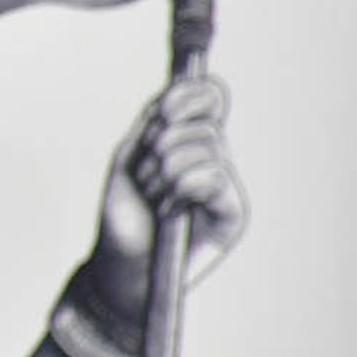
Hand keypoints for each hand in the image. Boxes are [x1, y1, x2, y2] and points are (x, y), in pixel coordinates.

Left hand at [88, 74, 247, 300]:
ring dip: (165, 171)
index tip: (159, 111)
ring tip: (153, 197)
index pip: (210, 98)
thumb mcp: (129, 158)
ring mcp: (225, 186)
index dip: (188, 96)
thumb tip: (174, 91)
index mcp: (189, 140)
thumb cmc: (124, 214)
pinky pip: (215, 176)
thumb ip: (152, 122)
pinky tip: (170, 210)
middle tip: (145, 177)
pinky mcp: (233, 213)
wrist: (122, 265)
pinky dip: (183, 187)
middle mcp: (213, 159)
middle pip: (205, 123)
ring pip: (209, 147)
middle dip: (161, 146)